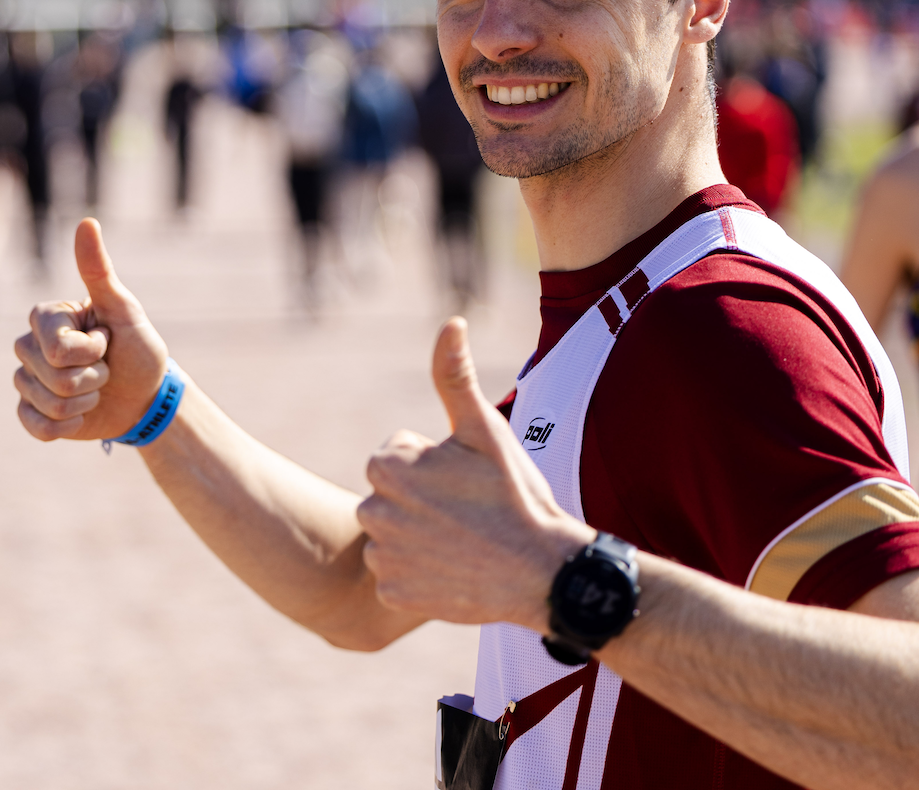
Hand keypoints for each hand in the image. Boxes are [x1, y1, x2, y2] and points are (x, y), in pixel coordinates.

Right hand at [14, 218, 168, 442]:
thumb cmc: (138, 348)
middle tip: (106, 366)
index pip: (57, 346)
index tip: (107, 340)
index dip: (92, 351)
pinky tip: (83, 413)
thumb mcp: (125, 310)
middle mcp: (29, 346)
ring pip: (49, 402)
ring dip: (87, 401)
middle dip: (94, 376)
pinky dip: (70, 425)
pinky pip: (39, 427)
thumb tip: (87, 222)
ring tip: (98, 388)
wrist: (146, 395)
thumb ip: (99, 271)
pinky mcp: (30, 412)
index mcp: (47, 317)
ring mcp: (27, 380)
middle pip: (54, 376)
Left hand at [357, 317, 592, 629]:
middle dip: (419, 497)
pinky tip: (454, 568)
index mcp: (390, 469)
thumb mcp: (485, 429)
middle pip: (389, 495)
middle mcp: (374, 515)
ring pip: (391, 534)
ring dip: (417, 534)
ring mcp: (384, 560)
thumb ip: (455, 377)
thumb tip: (450, 323)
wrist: (543, 571)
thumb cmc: (515, 493)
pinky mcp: (395, 595)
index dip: (431, 462)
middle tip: (466, 509)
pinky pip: (396, 574)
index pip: (394, 455)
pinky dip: (419, 573)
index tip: (463, 476)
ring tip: (463, 538)